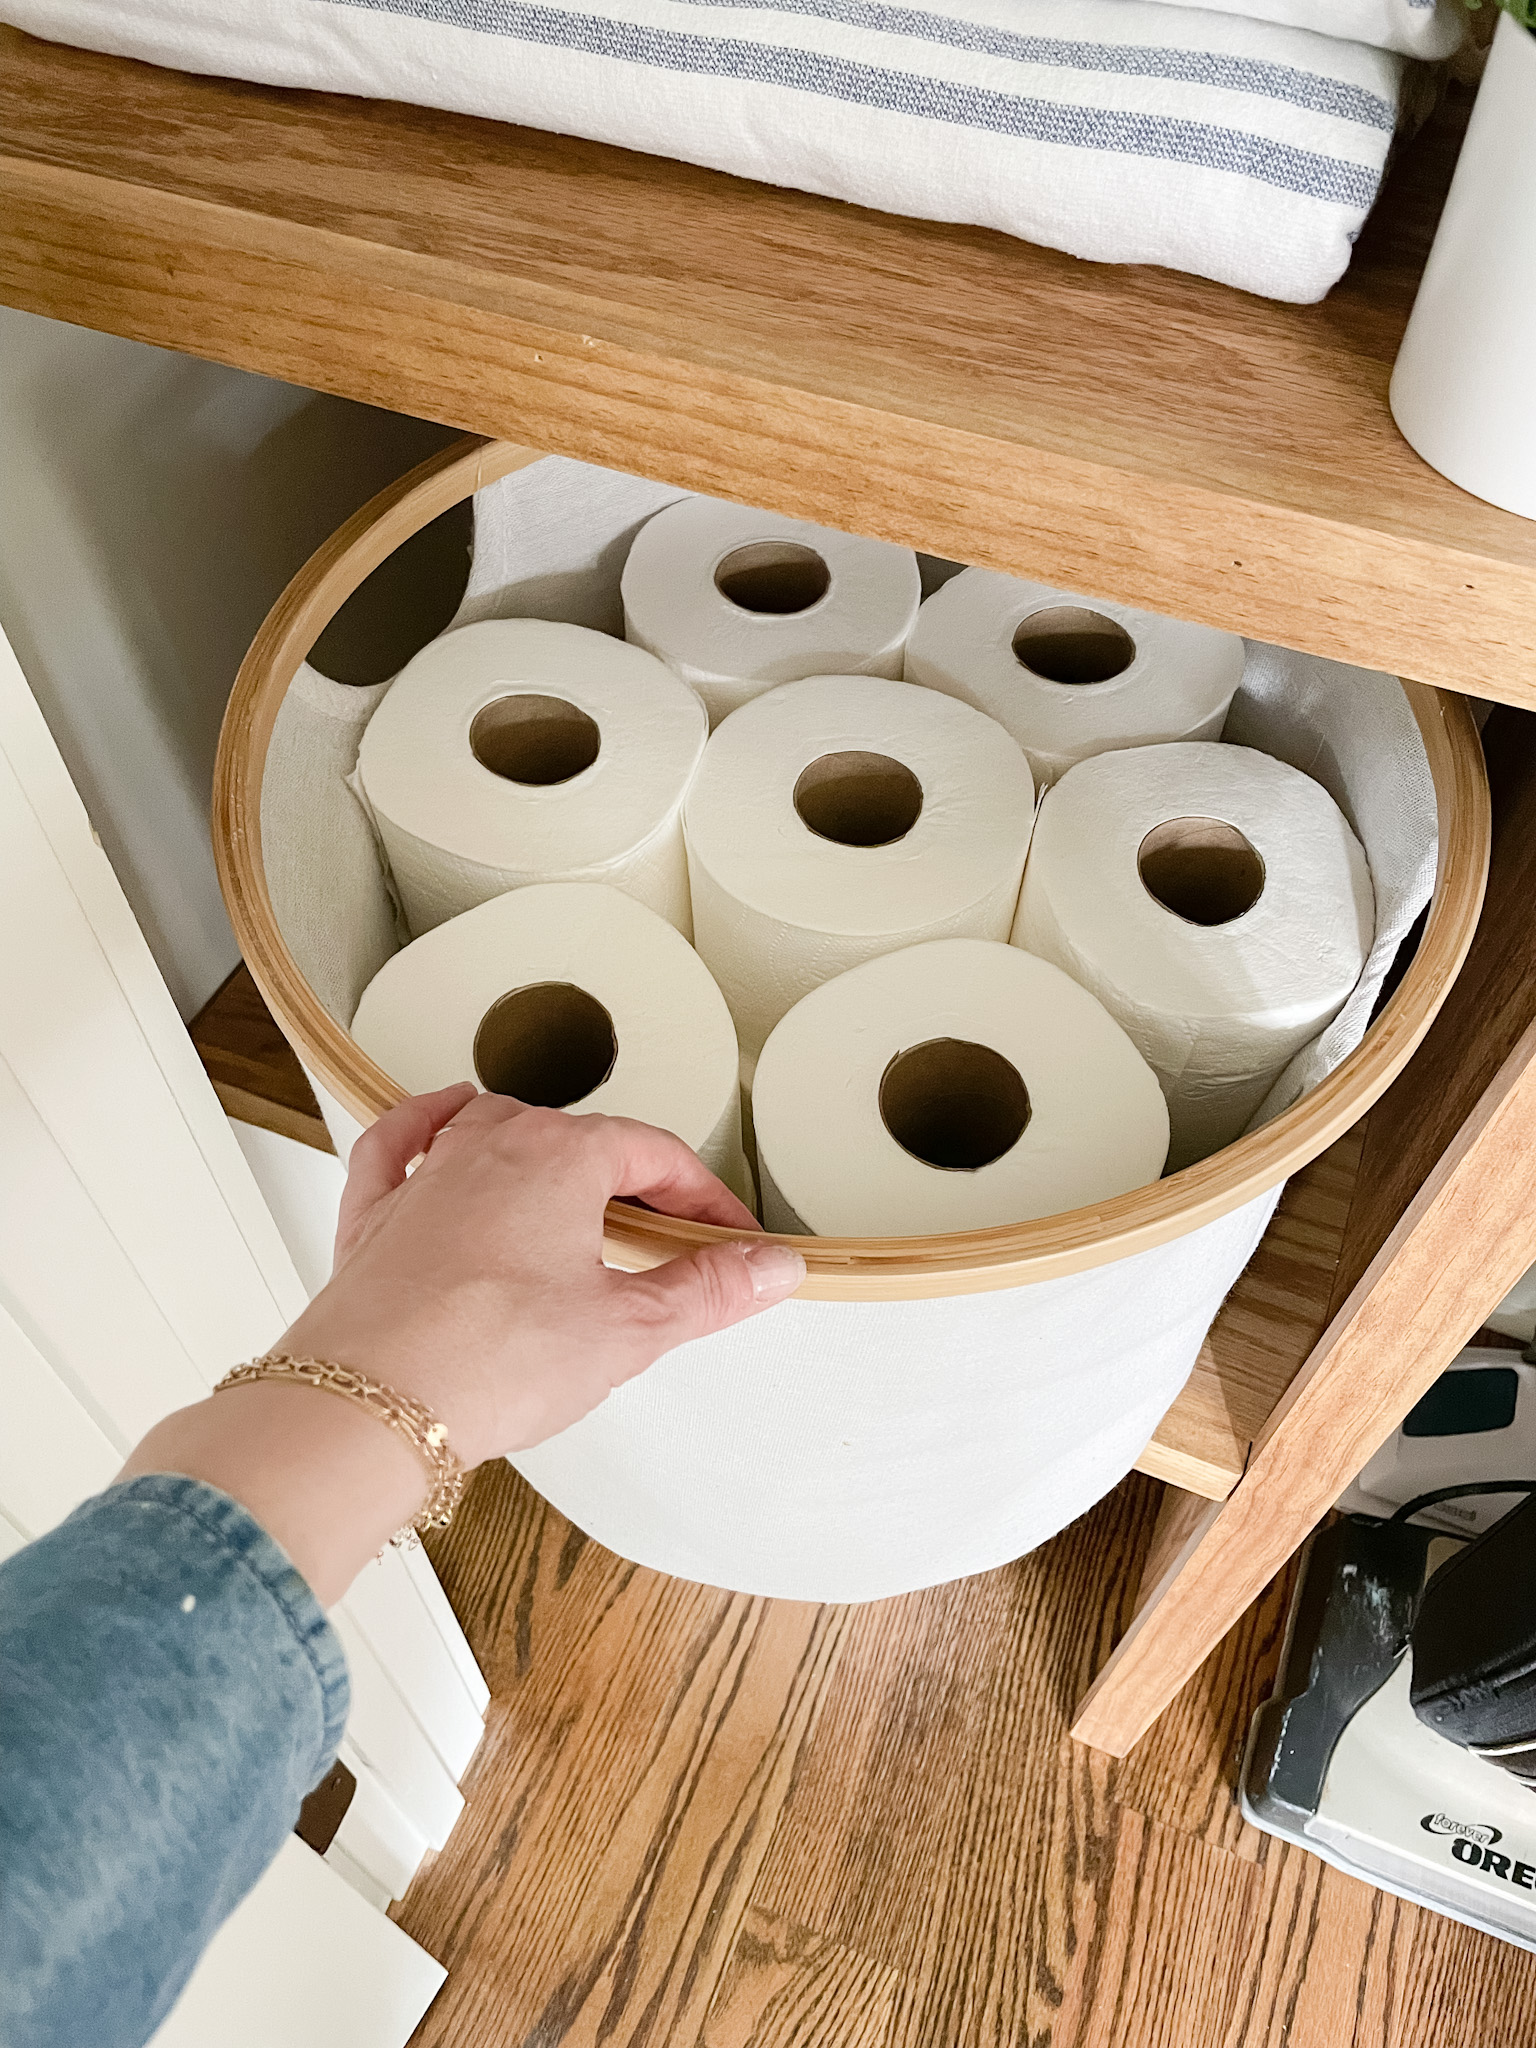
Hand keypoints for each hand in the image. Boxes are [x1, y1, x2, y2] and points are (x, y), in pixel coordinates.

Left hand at [282, 1083, 803, 1465]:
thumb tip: (767, 1266)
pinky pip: (400, 1146)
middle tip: (667, 1234)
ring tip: (573, 1183)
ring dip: (542, 1148)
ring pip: (492, 1127)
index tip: (729, 1238)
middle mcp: (487, 1147)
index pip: (656, 1155)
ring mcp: (423, 1176)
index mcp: (559, 1157)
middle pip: (580, 1139)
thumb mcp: (626, 1330)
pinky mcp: (372, 1216)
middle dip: (633, 1181)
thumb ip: (706, 1291)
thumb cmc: (484, 1360)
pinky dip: (425, 1128)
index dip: (704, 1198)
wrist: (366, 1405)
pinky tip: (442, 1123)